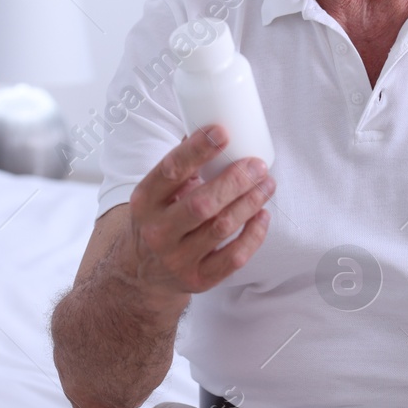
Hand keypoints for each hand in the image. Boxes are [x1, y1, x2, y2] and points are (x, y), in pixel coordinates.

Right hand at [117, 125, 273, 304]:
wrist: (141, 273)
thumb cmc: (158, 221)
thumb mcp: (156, 194)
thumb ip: (182, 167)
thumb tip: (212, 127)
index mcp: (145, 202)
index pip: (170, 171)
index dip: (198, 149)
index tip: (222, 132)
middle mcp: (158, 232)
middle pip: (202, 203)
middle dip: (235, 181)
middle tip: (257, 165)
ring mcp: (177, 259)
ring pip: (222, 228)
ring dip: (250, 203)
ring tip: (266, 184)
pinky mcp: (199, 280)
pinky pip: (234, 257)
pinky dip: (253, 234)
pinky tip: (262, 215)